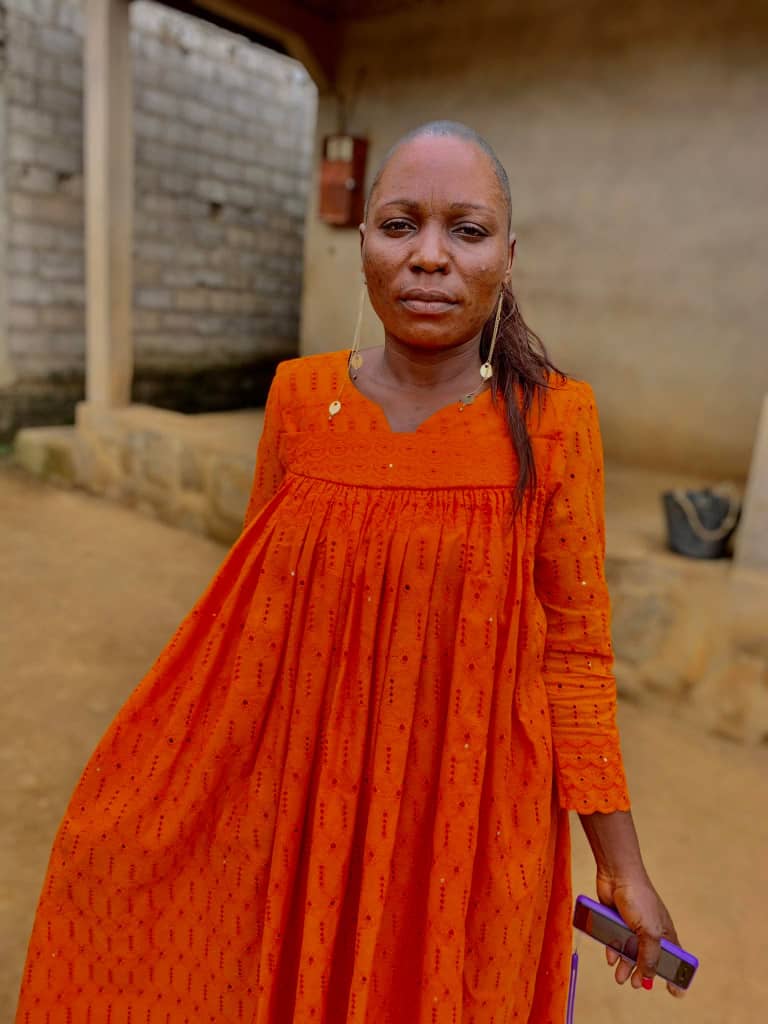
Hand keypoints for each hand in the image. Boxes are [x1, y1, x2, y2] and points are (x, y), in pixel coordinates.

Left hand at [596, 870, 684, 997]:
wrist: (617, 874)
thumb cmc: (639, 898)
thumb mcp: (649, 933)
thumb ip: (649, 956)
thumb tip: (648, 975)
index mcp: (665, 933)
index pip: (675, 958)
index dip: (676, 974)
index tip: (675, 991)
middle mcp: (651, 930)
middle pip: (650, 957)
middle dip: (644, 972)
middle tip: (637, 984)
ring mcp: (633, 925)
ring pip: (631, 951)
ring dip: (626, 965)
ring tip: (620, 978)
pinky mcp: (617, 919)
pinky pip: (616, 940)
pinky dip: (614, 950)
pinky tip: (611, 957)